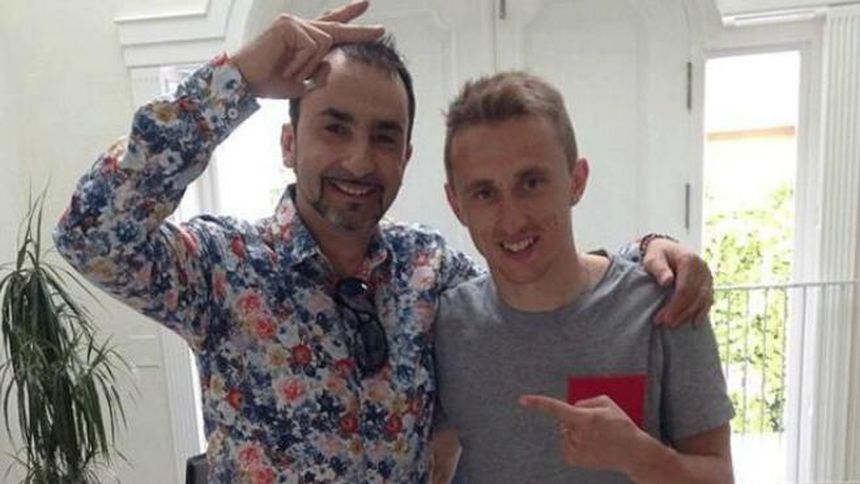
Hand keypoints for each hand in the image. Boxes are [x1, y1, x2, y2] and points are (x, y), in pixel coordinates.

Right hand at [231, 1, 383, 98]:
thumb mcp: (302, 83)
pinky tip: (285, 66)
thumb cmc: (268, 83)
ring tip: (289, 71)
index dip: (348, 17)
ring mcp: (294, 23)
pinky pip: (312, 46)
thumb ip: (319, 74)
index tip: (365, 7)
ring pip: (324, 44)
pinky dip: (301, 62)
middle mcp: (300, 26)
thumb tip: (332, 64)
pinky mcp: (289, 25)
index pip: (329, 24)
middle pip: (336, 27)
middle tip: (382, 30)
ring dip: (308, 65)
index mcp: (303, 39)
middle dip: (359, 30)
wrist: (245, 82)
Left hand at [519, 394, 650, 474]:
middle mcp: (578, 434)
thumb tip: (573, 406)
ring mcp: (576, 448)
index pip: (556, 408)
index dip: (538, 403)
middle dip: (573, 420)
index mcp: (584, 418)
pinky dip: (574, 444)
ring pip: (565, 434)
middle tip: (594, 425)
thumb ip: (587, 400)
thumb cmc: (621, 426)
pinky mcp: (576, 459)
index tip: (522, 399)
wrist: (633, 452)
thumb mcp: (608, 404)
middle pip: (563, 422)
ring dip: (574, 432)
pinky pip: (566, 446)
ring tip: (596, 437)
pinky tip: (590, 446)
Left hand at [642, 238, 713, 326]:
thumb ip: (659, 269)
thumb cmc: (658, 255)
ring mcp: (707, 276)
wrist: (667, 249)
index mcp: (689, 260)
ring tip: (674, 324)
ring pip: (703, 300)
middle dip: (680, 312)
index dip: (674, 305)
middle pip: (694, 296)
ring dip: (689, 314)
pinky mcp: (708, 283)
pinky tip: (694, 323)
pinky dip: (702, 311)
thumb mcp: (653, 259)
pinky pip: (708, 299)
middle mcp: (702, 268)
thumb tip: (667, 281)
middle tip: (666, 324)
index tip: (662, 317)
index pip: (685, 288)